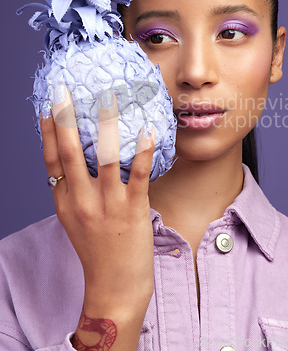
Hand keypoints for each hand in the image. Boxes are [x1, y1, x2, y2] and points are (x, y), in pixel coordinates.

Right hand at [40, 85, 155, 314]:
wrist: (114, 287)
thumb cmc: (97, 250)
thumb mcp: (76, 220)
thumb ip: (74, 191)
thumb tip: (79, 159)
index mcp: (65, 201)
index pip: (51, 161)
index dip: (48, 132)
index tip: (47, 106)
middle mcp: (82, 201)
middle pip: (69, 153)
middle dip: (65, 119)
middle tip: (64, 92)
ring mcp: (107, 205)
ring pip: (105, 158)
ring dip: (107, 127)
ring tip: (108, 99)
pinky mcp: (133, 210)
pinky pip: (139, 175)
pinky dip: (143, 152)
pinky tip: (147, 130)